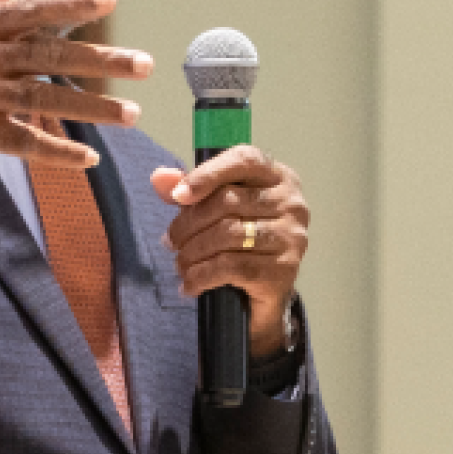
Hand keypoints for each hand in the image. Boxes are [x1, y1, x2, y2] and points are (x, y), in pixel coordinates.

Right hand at [0, 0, 155, 180]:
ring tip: (132, 113)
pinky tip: (89, 159)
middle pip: (52, 56)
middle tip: (146, 64)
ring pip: (47, 99)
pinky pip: (26, 143)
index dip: (70, 3)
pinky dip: (59, 152)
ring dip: (94, 108)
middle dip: (102, 61)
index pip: (31, 10)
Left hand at [150, 147, 309, 356]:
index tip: (177, 196)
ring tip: (179, 263)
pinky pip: (232, 267)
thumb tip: (160, 177)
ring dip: (192, 252)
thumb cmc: (240, 241)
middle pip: (227, 201)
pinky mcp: (285, 268)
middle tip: (170, 241)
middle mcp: (291, 202)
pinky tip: (189, 284)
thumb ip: (188, 190)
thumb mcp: (214, 209)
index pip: (244, 160)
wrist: (266, 293)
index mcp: (277, 176)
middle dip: (188, 224)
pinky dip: (202, 276)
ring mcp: (292, 235)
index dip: (207, 174)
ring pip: (227, 234)